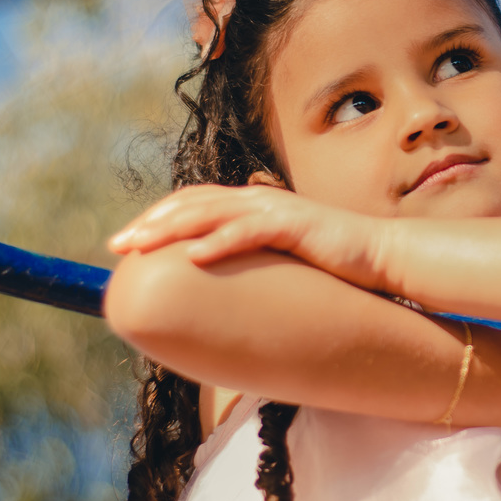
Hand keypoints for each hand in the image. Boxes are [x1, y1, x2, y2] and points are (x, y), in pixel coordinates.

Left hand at [108, 185, 383, 283]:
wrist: (382, 256)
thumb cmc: (335, 267)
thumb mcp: (283, 265)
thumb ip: (254, 268)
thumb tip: (222, 301)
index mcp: (255, 207)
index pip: (194, 202)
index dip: (157, 217)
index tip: (125, 242)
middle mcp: (260, 200)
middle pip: (193, 202)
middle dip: (151, 221)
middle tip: (118, 246)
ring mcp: (278, 209)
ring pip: (213, 210)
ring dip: (172, 227)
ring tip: (141, 247)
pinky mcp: (297, 224)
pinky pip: (251, 230)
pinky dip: (220, 240)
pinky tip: (194, 257)